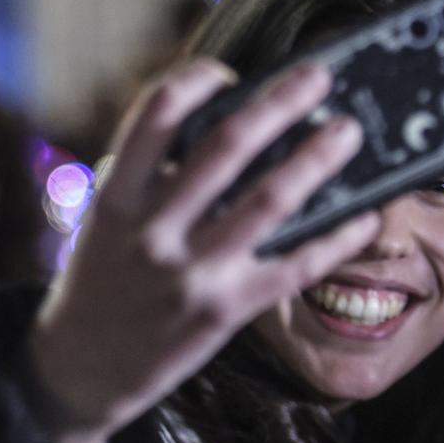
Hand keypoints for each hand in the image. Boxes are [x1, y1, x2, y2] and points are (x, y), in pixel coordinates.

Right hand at [27, 59, 379, 442]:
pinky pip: (293, 266)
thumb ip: (150, 178)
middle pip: (226, 147)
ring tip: (347, 133)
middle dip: (280, 103)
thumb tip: (227, 131)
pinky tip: (362, 215)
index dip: (196, 81)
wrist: (81, 368)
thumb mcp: (106, 221)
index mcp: (117, 197)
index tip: (227, 73)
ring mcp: (191, 272)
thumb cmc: (100, 282)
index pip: (155, 115)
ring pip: (269, 201)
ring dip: (316, 160)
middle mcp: (153, 231)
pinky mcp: (225, 311)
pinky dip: (335, 237)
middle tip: (317, 77)